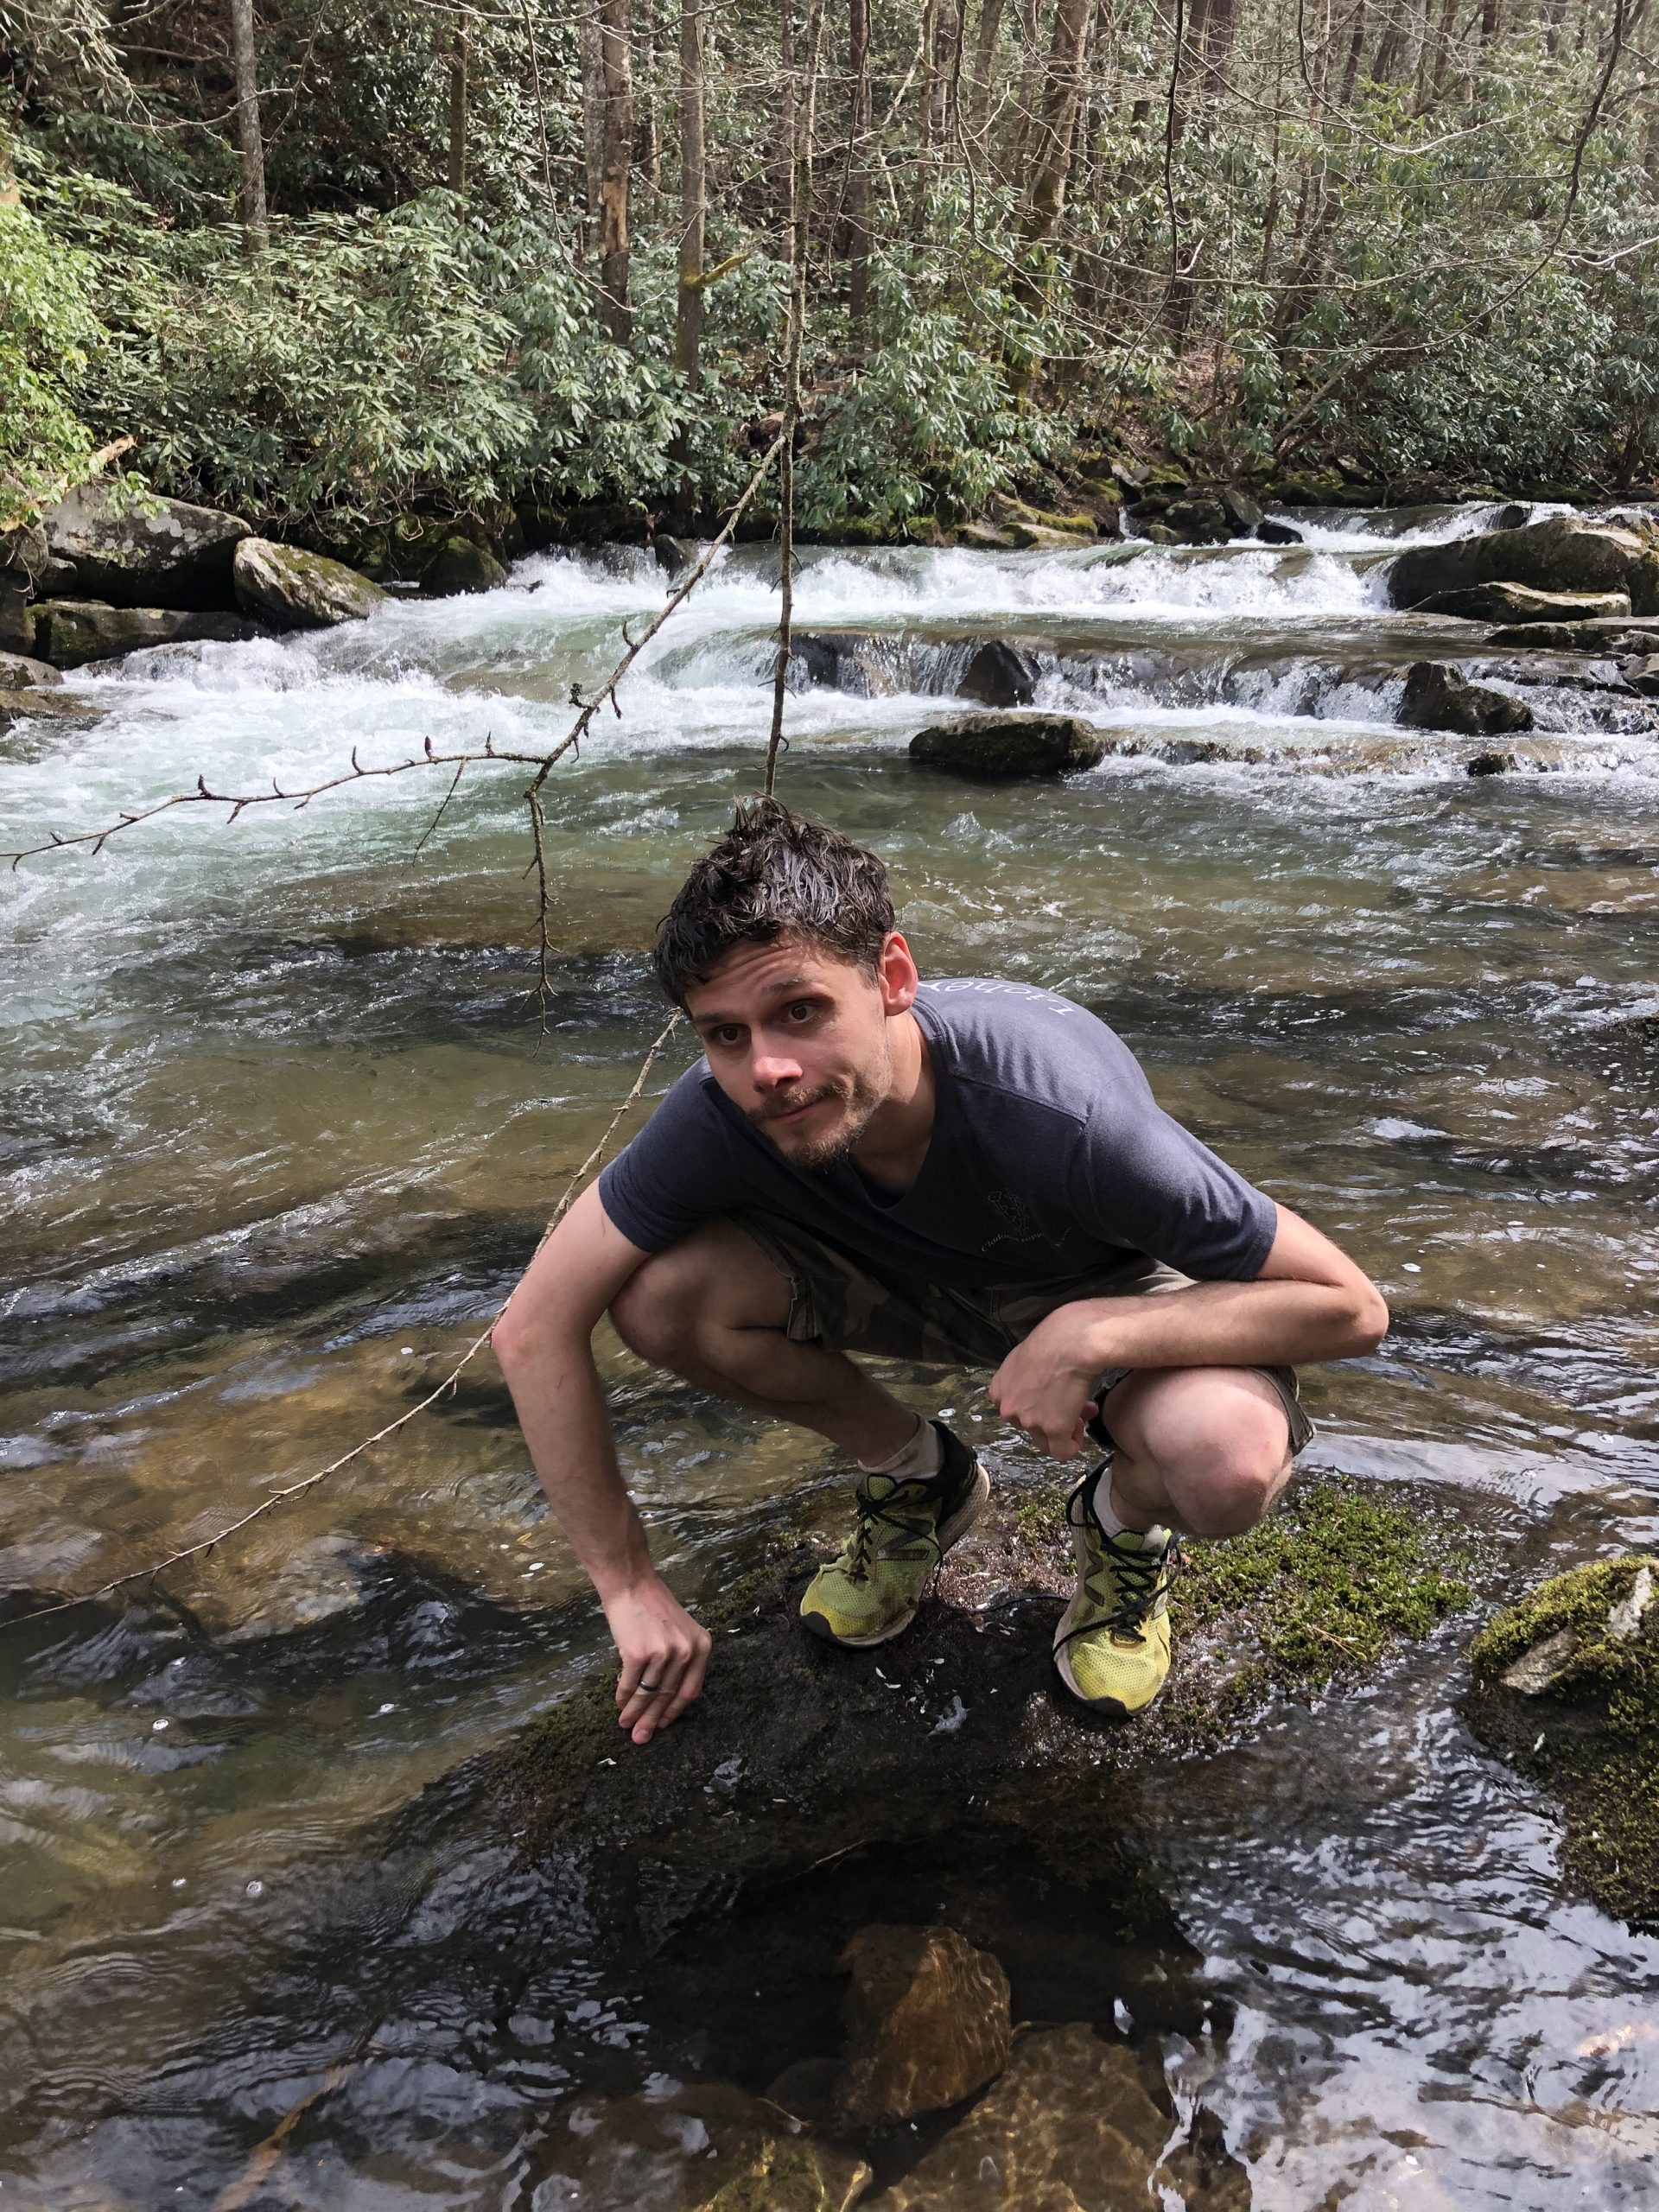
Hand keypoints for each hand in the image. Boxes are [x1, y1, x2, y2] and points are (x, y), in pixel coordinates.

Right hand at [601, 1576, 712, 1744]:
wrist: (631, 1585)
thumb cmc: (653, 1608)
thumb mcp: (681, 1632)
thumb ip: (681, 1661)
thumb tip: (665, 1700)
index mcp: (701, 1646)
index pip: (690, 1690)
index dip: (674, 1712)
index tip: (663, 1726)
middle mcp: (686, 1651)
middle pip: (668, 1696)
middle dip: (652, 1720)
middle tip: (640, 1738)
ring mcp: (663, 1653)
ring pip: (648, 1694)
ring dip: (635, 1713)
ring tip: (626, 1725)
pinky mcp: (638, 1653)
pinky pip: (630, 1684)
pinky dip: (623, 1698)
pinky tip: (619, 1705)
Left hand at [989, 1305, 1105, 1459]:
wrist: (1072, 1341)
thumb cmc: (1055, 1338)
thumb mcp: (1026, 1356)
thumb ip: (1025, 1377)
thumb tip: (1041, 1387)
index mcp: (999, 1390)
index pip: (1016, 1409)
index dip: (1038, 1406)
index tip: (1054, 1396)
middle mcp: (1009, 1408)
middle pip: (1030, 1425)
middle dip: (1053, 1416)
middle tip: (1074, 1404)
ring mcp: (1029, 1421)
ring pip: (1045, 1440)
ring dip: (1065, 1428)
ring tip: (1084, 1412)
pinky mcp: (1052, 1429)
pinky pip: (1061, 1451)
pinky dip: (1071, 1446)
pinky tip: (1080, 1433)